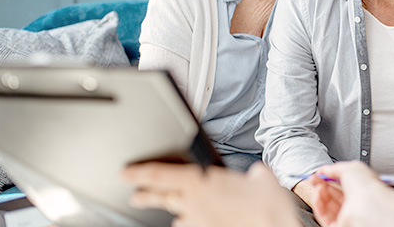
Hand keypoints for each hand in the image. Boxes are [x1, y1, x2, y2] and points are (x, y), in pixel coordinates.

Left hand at [122, 162, 298, 226]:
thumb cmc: (268, 207)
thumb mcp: (263, 177)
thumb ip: (253, 174)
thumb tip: (256, 175)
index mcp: (203, 182)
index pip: (161, 175)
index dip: (139, 173)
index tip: (125, 173)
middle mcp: (195, 204)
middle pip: (162, 197)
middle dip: (145, 195)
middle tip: (135, 195)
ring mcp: (200, 222)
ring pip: (177, 214)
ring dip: (173, 210)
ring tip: (168, 208)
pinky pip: (192, 225)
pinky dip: (191, 221)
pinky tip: (191, 220)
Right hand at [311, 162, 393, 226]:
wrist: (368, 205)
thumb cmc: (366, 187)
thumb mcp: (351, 167)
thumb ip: (335, 168)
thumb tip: (324, 170)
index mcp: (363, 189)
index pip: (344, 184)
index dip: (330, 177)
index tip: (321, 173)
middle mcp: (356, 203)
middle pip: (335, 196)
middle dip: (323, 186)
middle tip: (315, 179)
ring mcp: (347, 215)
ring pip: (328, 207)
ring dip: (320, 195)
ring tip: (318, 186)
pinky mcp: (339, 225)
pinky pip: (324, 217)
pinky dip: (318, 205)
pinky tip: (317, 196)